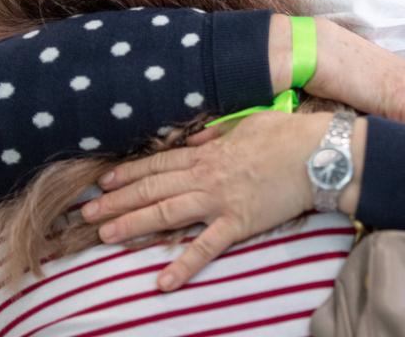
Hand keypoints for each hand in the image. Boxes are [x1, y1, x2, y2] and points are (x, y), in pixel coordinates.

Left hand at [81, 110, 335, 290]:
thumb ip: (215, 135)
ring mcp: (220, 201)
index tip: (102, 183)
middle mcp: (205, 177)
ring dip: (134, 225)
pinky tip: (162, 281)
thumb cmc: (286, 135)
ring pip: (167, 214)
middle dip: (117, 202)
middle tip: (87, 214)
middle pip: (152, 190)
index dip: (127, 174)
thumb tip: (193, 142)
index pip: (157, 164)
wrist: (317, 154)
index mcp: (207, 154)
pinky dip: (184, 265)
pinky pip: (206, 247)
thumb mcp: (246, 123)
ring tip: (105, 236)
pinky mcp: (239, 223)